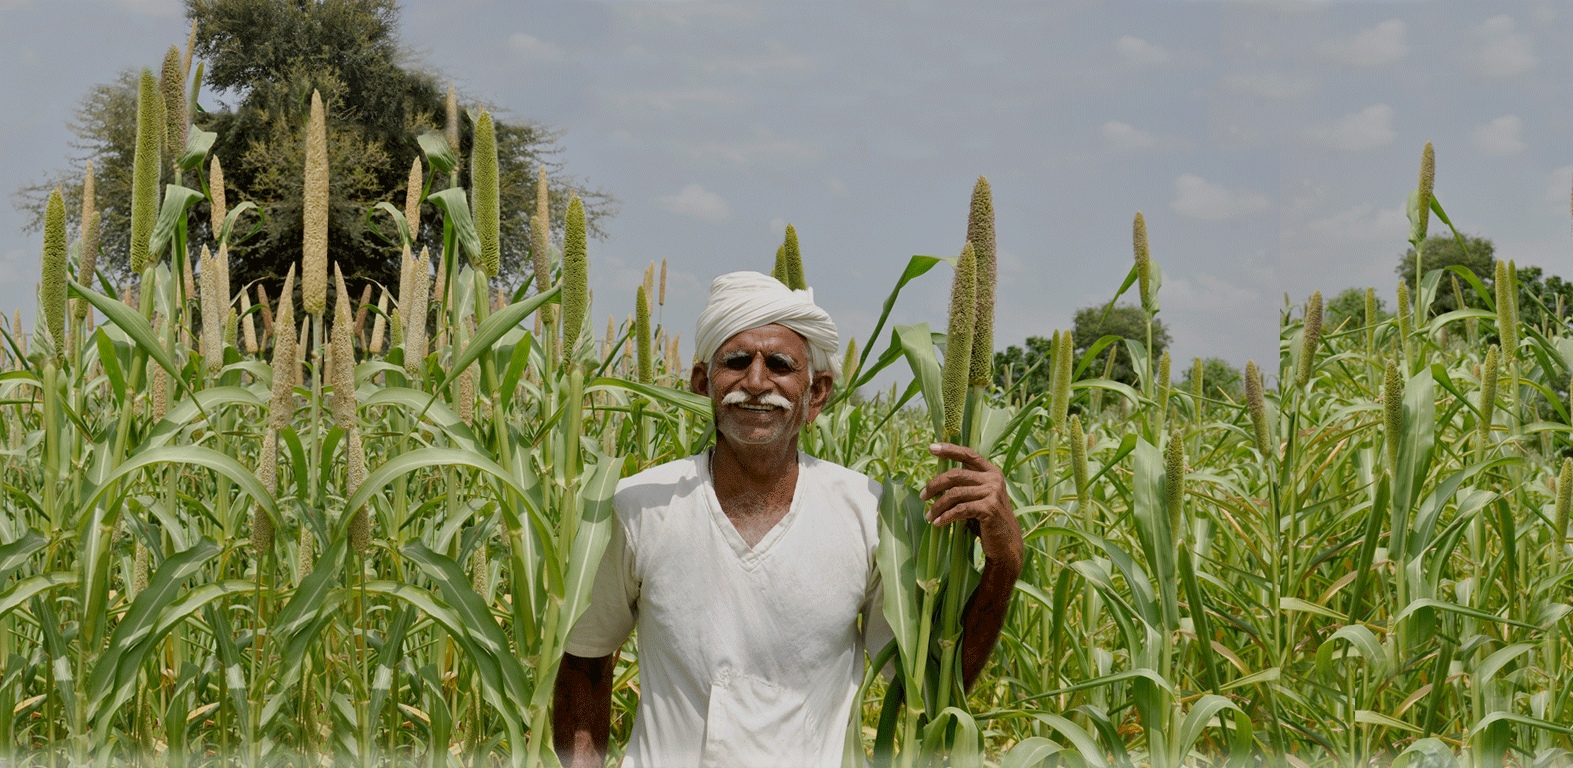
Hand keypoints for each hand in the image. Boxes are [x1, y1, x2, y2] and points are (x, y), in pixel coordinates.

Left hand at [920, 443, 1022, 573]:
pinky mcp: (989, 508)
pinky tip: (938, 523)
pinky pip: (960, 509)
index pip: (968, 454)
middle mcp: (994, 479)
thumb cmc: (988, 520)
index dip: (949, 450)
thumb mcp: (980, 497)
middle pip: (956, 474)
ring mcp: (993, 493)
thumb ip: (966, 485)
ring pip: (955, 493)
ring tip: (929, 516)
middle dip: (935, 485)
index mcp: (991, 472)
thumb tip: (936, 482)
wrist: (1007, 543)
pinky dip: (946, 516)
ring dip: (938, 506)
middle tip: (923, 496)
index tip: (931, 448)